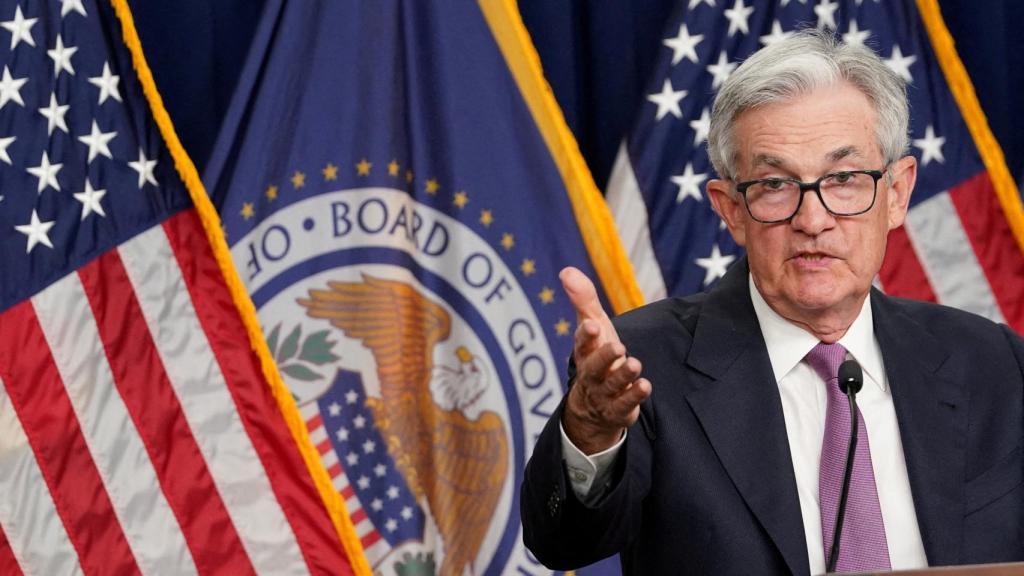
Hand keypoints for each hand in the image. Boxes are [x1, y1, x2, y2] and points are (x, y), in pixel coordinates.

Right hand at [560, 267, 650, 454]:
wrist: (593, 407)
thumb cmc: (596, 355)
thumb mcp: (593, 325)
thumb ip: (583, 299)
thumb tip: (566, 270)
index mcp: (585, 352)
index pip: (582, 343)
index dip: (586, 335)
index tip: (592, 325)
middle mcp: (592, 374)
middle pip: (594, 367)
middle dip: (604, 357)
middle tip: (618, 346)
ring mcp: (604, 394)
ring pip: (611, 386)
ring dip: (623, 376)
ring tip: (635, 364)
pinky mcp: (618, 411)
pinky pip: (624, 405)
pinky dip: (634, 396)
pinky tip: (645, 385)